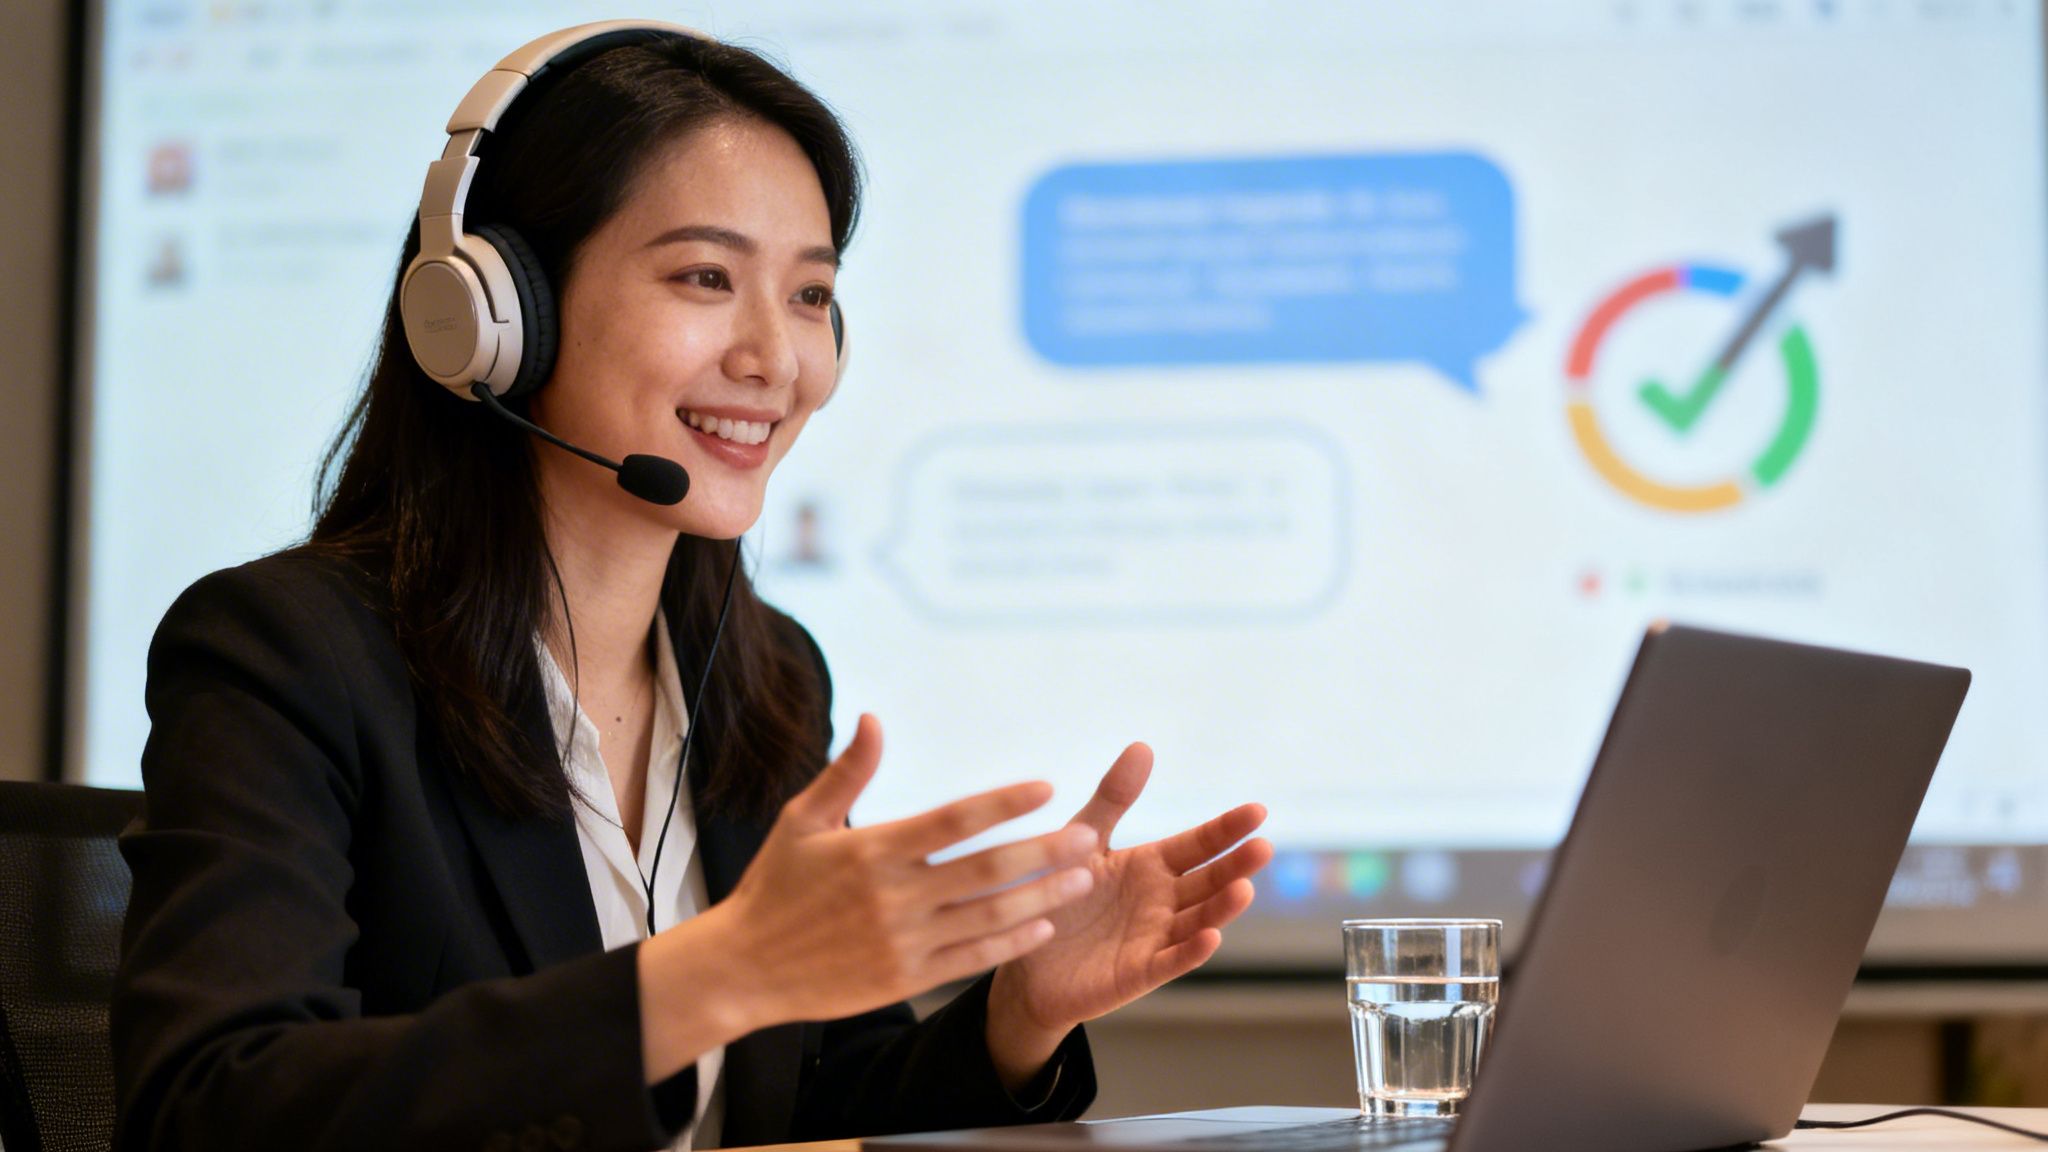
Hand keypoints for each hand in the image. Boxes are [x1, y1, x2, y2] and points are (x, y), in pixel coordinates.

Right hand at [683, 714, 1099, 1032]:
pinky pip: (973, 960)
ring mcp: (903, 942)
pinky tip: (1044, 925)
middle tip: (1088, 835)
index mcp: (872, 851)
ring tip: (1083, 877)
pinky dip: (1013, 943)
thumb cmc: (774, 887)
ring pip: (990, 916)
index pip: (954, 820)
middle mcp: (894, 897)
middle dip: (1045, 850)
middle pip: (987, 869)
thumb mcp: (801, 821)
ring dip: (1043, 896)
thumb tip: (874, 719)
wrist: (743, 969)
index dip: (1004, 803)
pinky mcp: (906, 979)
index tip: (1046, 789)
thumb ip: (847, 772)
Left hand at [984, 744, 1270, 1082]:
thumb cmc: (1059, 894)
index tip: (1258, 810)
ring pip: (1198, 921)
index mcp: (1153, 865)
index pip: (1200, 844)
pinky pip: (1169, 962)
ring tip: (1243, 889)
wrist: (1025, 959)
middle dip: (1236, 866)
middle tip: (1263, 847)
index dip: (1227, 829)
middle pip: (1209, 881)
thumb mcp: (1085, 839)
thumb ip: (1113, 799)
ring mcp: (1155, 938)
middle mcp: (1163, 901)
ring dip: (1222, 908)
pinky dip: (1191, 952)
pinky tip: (1210, 938)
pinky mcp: (1138, 973)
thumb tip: (1143, 746)